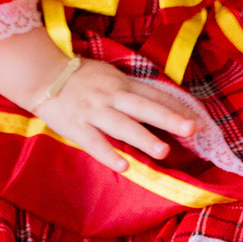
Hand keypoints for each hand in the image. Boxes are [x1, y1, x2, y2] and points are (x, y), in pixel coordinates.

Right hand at [35, 59, 197, 174]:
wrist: (42, 75)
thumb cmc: (80, 77)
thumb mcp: (109, 75)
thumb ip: (131, 90)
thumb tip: (161, 103)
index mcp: (122, 83)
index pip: (154, 94)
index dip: (177, 106)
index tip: (200, 120)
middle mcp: (111, 96)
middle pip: (144, 107)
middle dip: (169, 118)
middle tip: (192, 129)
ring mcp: (94, 111)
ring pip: (122, 125)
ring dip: (143, 138)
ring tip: (164, 151)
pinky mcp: (77, 126)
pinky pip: (94, 142)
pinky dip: (108, 154)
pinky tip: (124, 166)